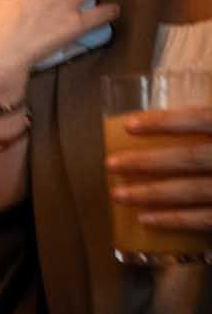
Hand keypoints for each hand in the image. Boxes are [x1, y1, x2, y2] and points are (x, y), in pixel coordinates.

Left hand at [105, 107, 211, 231]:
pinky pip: (204, 219)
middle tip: (111, 164)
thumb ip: (205, 118)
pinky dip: (174, 220)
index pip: (200, 119)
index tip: (129, 125)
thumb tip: (193, 93)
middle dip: (146, 162)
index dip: (164, 121)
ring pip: (191, 190)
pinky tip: (146, 219)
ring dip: (150, 193)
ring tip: (118, 194)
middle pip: (188, 158)